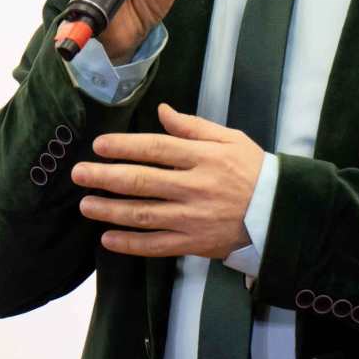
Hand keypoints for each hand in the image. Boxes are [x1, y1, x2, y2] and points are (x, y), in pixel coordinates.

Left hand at [72, 104, 263, 259]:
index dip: (124, 147)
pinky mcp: (195, 243)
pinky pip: (157, 246)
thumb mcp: (231, 139)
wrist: (280, 212)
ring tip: (86, 205)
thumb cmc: (254, 171)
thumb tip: (162, 111)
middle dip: (106, 177)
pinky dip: (131, 244)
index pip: (156, 149)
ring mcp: (193, 218)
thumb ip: (194, 127)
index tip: (99, 146)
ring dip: (110, 210)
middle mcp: (195, 187)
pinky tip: (108, 240)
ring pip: (144, 215)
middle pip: (142, 181)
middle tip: (79, 174)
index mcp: (204, 158)